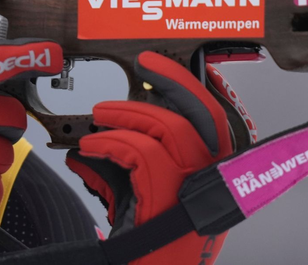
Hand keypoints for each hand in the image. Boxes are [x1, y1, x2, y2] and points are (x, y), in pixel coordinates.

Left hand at [66, 52, 234, 264]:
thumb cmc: (143, 258)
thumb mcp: (138, 209)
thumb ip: (122, 175)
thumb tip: (93, 151)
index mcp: (210, 185)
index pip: (216, 124)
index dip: (196, 89)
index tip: (172, 66)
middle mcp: (211, 188)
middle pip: (204, 116)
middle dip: (174, 80)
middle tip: (146, 63)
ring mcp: (194, 195)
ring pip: (170, 128)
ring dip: (127, 114)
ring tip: (100, 117)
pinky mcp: (168, 202)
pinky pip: (141, 153)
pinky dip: (110, 143)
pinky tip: (90, 148)